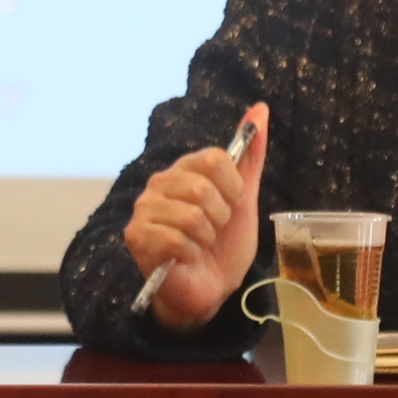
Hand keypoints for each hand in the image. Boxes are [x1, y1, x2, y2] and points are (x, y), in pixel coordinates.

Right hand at [120, 104, 269, 329]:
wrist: (210, 289)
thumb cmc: (224, 245)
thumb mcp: (244, 200)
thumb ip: (250, 156)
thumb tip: (261, 108)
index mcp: (185, 168)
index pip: (215, 158)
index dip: (233, 188)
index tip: (232, 205)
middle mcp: (160, 182)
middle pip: (203, 187)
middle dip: (220, 218)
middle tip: (213, 231)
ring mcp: (145, 208)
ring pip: (191, 216)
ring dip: (206, 239)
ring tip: (199, 245)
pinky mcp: (137, 235)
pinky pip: (176, 239)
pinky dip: (191, 254)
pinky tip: (185, 258)